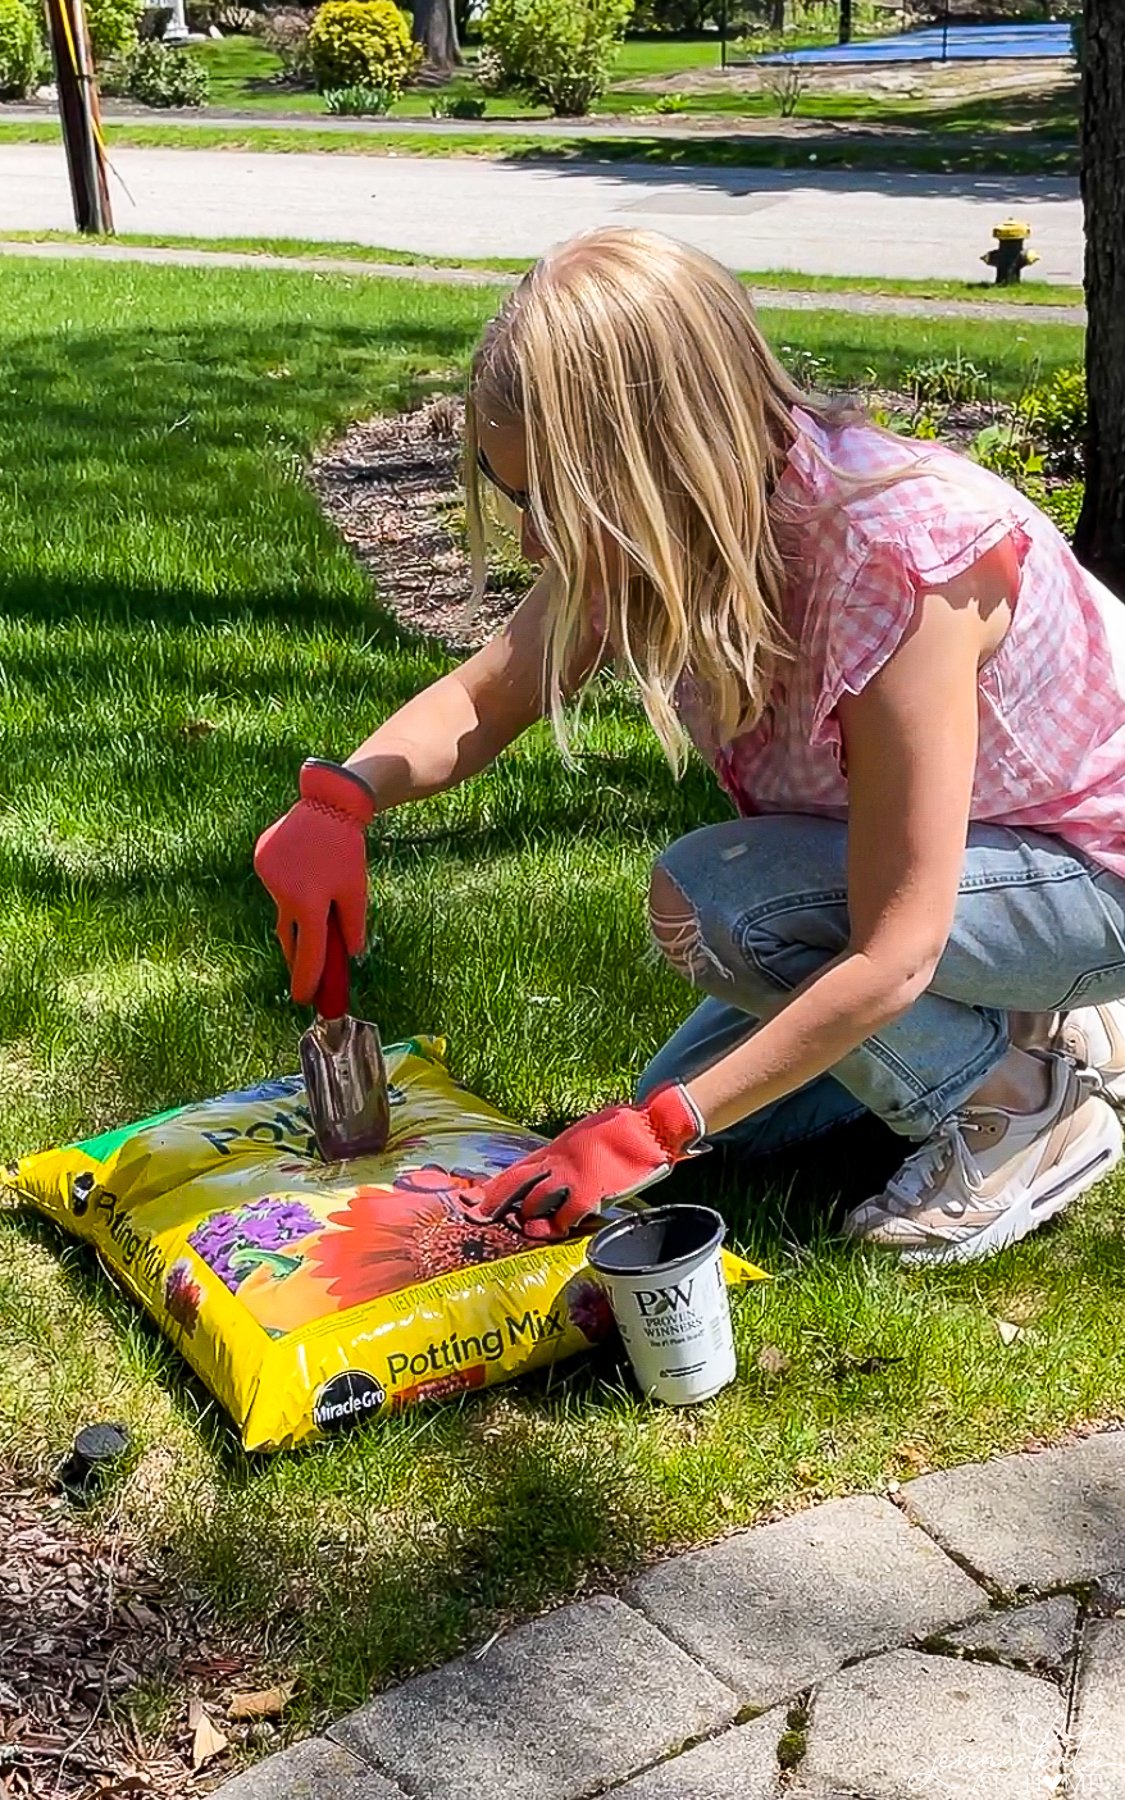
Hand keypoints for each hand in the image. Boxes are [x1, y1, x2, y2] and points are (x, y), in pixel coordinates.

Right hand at [254, 759, 375, 1003]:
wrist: (328, 804)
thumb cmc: (346, 850)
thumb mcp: (356, 890)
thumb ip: (352, 926)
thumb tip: (350, 955)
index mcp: (309, 903)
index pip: (309, 952)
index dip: (308, 978)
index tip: (305, 999)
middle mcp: (283, 893)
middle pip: (290, 935)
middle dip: (298, 953)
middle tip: (307, 970)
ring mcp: (268, 876)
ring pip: (283, 907)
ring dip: (297, 912)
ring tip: (314, 887)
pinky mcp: (261, 860)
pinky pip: (276, 885)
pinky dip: (288, 887)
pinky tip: (302, 868)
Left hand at [470, 1085, 705, 1239]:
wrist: (648, 1126)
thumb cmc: (620, 1130)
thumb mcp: (581, 1137)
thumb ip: (564, 1155)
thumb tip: (553, 1169)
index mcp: (553, 1149)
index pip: (514, 1170)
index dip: (491, 1187)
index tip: (469, 1198)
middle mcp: (556, 1161)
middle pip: (514, 1184)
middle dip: (492, 1202)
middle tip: (475, 1216)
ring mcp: (570, 1177)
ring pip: (534, 1202)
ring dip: (527, 1218)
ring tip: (525, 1229)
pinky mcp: (589, 1191)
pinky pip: (564, 1216)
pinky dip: (557, 1226)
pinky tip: (554, 1231)